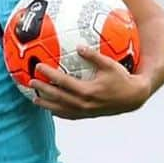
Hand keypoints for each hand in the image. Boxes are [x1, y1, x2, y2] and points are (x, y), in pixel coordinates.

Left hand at [31, 46, 150, 118]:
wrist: (132, 98)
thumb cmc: (122, 78)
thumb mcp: (110, 65)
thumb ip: (94, 56)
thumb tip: (79, 46)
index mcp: (88, 91)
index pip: (63, 82)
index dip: (50, 75)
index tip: (39, 67)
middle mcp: (84, 103)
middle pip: (58, 97)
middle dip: (43, 90)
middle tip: (31, 82)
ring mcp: (85, 111)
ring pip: (61, 109)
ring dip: (47, 104)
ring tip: (35, 100)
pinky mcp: (87, 116)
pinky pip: (69, 116)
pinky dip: (58, 112)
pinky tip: (51, 109)